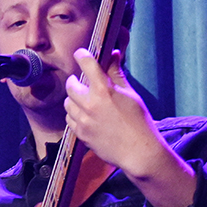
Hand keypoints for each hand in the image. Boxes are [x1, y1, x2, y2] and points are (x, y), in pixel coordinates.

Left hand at [64, 48, 195, 206]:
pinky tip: (86, 116)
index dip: (82, 55)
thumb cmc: (139, 122)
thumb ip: (117, 74)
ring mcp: (83, 121)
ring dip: (74, 99)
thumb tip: (113, 54)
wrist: (138, 152)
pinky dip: (74, 115)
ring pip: (67, 103)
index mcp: (104, 91)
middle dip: (75, 81)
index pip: (87, 65)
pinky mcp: (80, 134)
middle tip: (82, 82)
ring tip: (86, 101)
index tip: (80, 53)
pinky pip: (70, 119)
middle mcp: (90, 104)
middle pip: (71, 85)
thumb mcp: (130, 94)